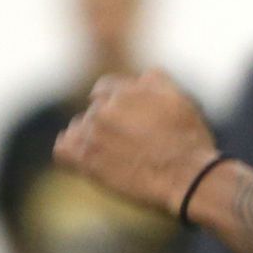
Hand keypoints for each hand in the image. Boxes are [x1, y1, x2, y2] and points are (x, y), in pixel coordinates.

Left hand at [54, 70, 219, 222]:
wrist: (187, 177)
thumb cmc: (189, 141)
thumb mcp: (180, 98)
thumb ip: (155, 80)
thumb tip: (140, 76)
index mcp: (124, 91)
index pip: (104, 89)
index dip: (115, 104)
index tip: (126, 120)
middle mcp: (105, 108)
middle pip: (94, 111)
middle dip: (108, 124)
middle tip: (129, 145)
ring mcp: (93, 134)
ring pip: (78, 129)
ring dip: (91, 139)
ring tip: (112, 156)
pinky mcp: (87, 160)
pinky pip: (63, 150)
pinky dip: (71, 151)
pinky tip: (84, 159)